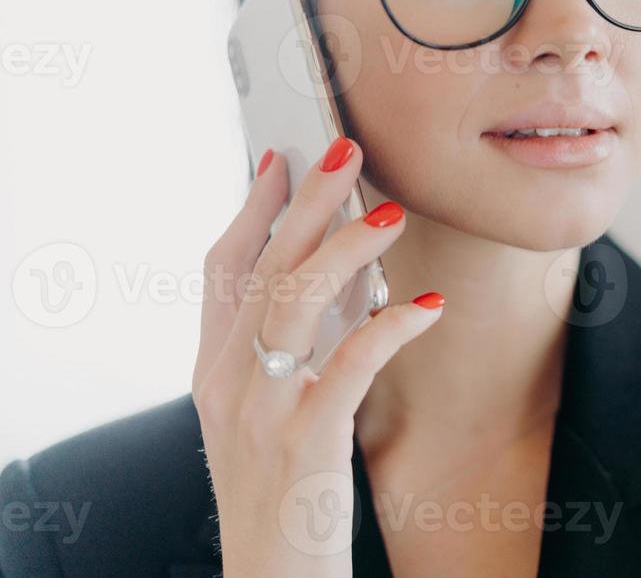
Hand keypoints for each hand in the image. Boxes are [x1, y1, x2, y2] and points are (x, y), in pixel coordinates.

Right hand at [192, 136, 442, 575]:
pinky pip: (347, 368)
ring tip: (391, 212)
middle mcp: (226, 383)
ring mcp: (260, 412)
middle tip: (346, 148)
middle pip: (263, 269)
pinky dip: (389, 328)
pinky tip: (426, 305)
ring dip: (345, 249)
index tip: (282, 157)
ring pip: (294, 304)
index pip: (221, 269)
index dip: (251, 207)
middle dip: (306, 201)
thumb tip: (338, 272)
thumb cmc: (282, 492)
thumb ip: (292, 346)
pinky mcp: (304, 443)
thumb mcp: (271, 411)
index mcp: (214, 370)